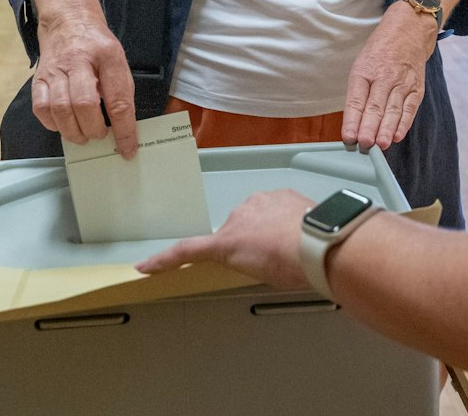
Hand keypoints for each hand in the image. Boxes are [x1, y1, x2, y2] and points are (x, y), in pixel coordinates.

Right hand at [30, 0, 137, 157]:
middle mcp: (79, 61)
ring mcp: (55, 69)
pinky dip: (53, 123)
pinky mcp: (39, 78)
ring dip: (73, 131)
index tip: (128, 149)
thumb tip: (123, 127)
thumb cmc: (97, 46)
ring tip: (83, 135)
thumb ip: (121, 90)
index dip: (124, 129)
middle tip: (100, 135)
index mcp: (107, 55)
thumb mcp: (118, 60)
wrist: (68, 20)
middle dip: (93, 128)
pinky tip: (64, 124)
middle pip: (84, 104)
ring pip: (59, 108)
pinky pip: (41, 108)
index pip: (118, 99)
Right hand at [137, 190, 313, 288]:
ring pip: (254, 216)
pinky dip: (282, 217)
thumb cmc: (293, 266)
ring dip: (266, 228)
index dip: (164, 260)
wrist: (322, 243)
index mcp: (227, 242)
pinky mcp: (279, 193)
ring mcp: (259, 202)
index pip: (188, 251)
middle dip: (246, 243)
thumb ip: (248, 262)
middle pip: (232, 232)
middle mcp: (238, 217)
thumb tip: (255, 257)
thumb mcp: (262, 275)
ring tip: (289, 246)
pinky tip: (297, 229)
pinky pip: (274, 206)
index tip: (146, 265)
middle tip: (269, 260)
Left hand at [341, 4, 437, 152]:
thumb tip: (353, 125)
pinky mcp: (416, 89)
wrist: (408, 32)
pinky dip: (403, 124)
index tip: (348, 137)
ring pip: (393, 109)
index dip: (352, 120)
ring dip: (386, 129)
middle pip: (375, 106)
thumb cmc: (379, 53)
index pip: (356, 99)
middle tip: (364, 143)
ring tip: (380, 145)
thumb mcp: (361, 65)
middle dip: (369, 126)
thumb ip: (358, 94)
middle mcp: (384, 76)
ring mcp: (402, 82)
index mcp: (364, 71)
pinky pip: (409, 109)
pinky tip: (397, 136)